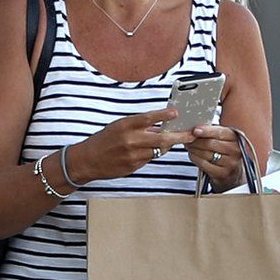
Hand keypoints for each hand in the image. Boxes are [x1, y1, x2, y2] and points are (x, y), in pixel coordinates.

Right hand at [67, 108, 195, 183]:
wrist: (88, 160)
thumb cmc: (105, 140)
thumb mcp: (119, 126)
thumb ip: (140, 126)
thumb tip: (161, 126)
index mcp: (126, 125)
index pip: (149, 118)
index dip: (164, 115)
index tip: (176, 112)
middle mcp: (130, 140)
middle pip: (162, 139)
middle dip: (180, 136)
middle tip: (192, 134)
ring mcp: (133, 155)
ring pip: (158, 150)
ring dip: (166, 146)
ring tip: (170, 140)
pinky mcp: (134, 167)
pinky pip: (150, 159)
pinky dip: (153, 154)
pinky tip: (149, 151)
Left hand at [185, 125, 245, 191]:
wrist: (233, 172)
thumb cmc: (224, 152)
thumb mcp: (222, 139)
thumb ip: (211, 132)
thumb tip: (195, 128)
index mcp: (235, 138)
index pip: (219, 132)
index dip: (206, 131)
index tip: (195, 130)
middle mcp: (235, 150)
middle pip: (211, 143)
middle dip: (196, 141)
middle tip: (187, 138)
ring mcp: (230, 163)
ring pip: (206, 154)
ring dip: (194, 149)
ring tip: (188, 146)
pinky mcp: (222, 173)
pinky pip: (204, 164)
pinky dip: (195, 158)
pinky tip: (192, 155)